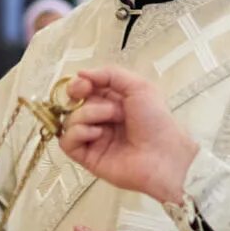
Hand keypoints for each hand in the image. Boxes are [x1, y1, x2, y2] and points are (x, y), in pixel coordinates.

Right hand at [58, 67, 198, 205]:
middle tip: (107, 106)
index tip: (83, 85)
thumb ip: (110, 74)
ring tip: (111, 120)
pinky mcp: (87, 157)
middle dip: (85, 100)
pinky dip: (78, 133)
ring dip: (87, 115)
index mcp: (112, 101)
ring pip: (69, 120)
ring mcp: (92, 138)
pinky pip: (66, 141)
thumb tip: (81, 73)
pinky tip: (97, 134)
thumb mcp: (139, 86)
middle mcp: (100, 119)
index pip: (82, 89)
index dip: (78, 85)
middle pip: (73, 103)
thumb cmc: (157, 121)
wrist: (163, 154)